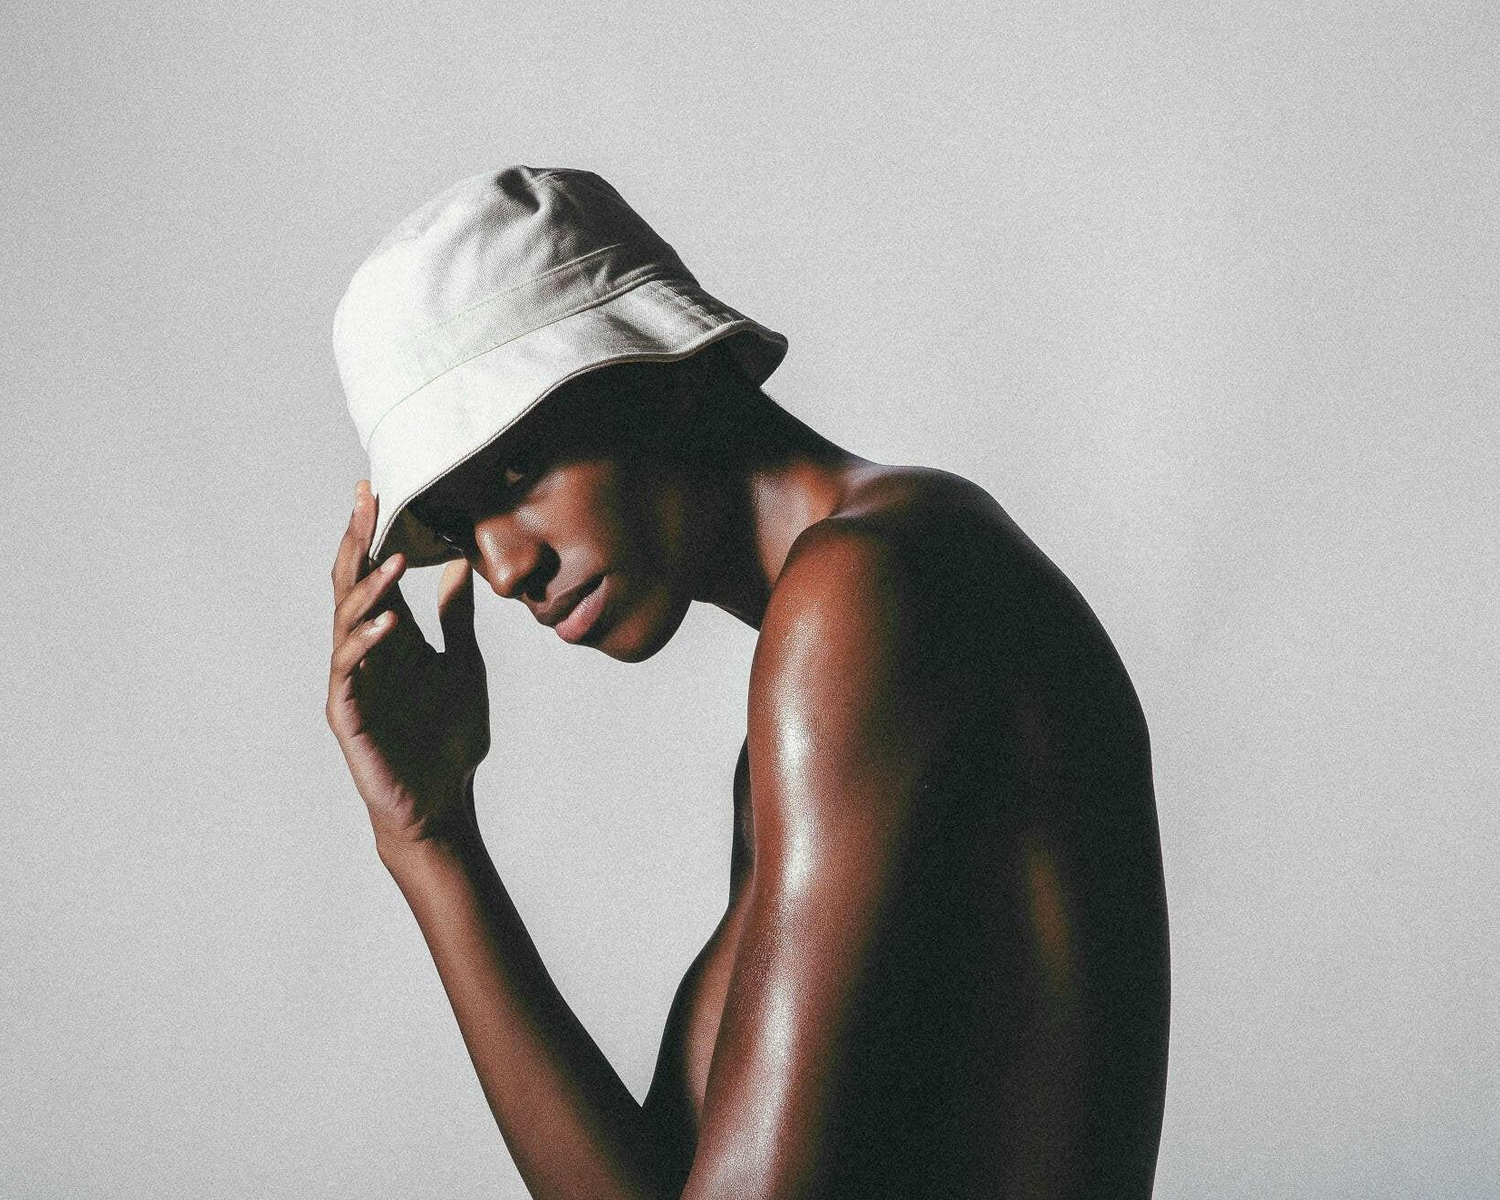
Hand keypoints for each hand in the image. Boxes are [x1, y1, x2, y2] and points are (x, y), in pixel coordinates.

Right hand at [326, 480, 490, 851]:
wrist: (444, 802)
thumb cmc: (448, 738)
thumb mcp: (464, 663)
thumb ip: (456, 617)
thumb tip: (459, 564)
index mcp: (391, 637)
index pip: (376, 575)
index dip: (375, 534)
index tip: (379, 491)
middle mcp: (365, 652)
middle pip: (353, 586)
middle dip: (359, 542)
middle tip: (368, 499)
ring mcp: (353, 682)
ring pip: (347, 622)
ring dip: (369, 589)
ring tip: (393, 560)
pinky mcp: (348, 714)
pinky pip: (350, 671)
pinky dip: (366, 644)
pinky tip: (389, 624)